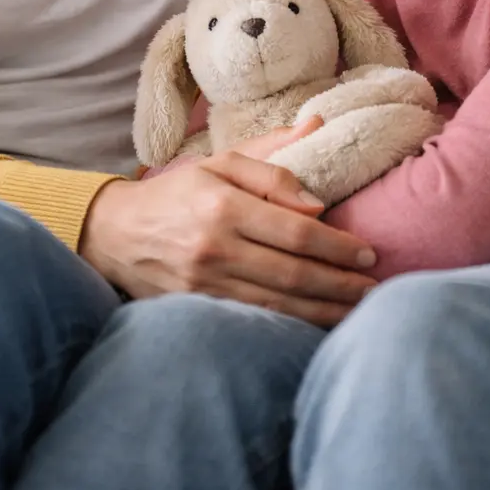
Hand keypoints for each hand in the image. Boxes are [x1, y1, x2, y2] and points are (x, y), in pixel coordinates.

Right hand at [78, 120, 377, 326]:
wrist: (115, 233)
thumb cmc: (177, 192)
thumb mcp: (220, 161)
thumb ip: (272, 164)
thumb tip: (319, 192)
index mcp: (224, 207)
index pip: (297, 232)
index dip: (338, 246)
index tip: (367, 252)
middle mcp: (215, 249)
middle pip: (294, 274)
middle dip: (341, 284)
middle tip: (375, 288)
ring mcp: (204, 286)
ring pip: (278, 306)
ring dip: (324, 311)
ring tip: (358, 311)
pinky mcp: (197, 310)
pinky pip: (254, 321)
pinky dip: (290, 327)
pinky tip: (317, 326)